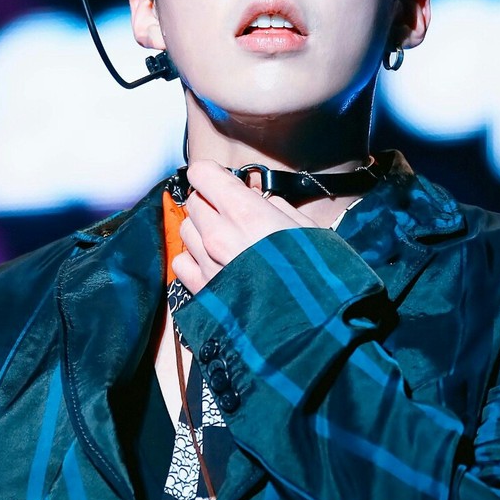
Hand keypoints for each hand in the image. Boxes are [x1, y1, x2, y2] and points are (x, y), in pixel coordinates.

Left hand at [173, 160, 315, 293]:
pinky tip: (213, 262)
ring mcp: (206, 264)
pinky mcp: (202, 290)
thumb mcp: (306, 228)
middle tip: (232, 212)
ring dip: (201, 229)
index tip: (225, 180)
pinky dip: (193, 258)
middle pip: (193, 201)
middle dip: (210, 201)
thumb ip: (274, 206)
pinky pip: (181, 262)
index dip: (213, 174)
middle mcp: (217, 234)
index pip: (202, 174)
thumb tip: (256, 200)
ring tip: (225, 239)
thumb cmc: (317, 276)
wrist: (311, 325)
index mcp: (244, 212)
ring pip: (186, 229)